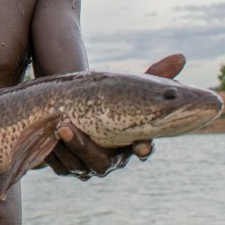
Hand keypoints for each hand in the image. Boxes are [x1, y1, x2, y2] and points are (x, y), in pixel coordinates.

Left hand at [46, 53, 186, 179]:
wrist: (75, 109)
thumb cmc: (106, 99)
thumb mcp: (126, 86)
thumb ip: (154, 74)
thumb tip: (181, 57)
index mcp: (131, 144)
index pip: (142, 149)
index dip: (142, 148)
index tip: (143, 145)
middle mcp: (111, 161)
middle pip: (100, 163)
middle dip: (83, 147)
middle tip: (67, 126)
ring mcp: (87, 167)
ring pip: (75, 165)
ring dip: (64, 148)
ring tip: (54, 126)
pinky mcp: (67, 167)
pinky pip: (58, 166)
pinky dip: (50, 154)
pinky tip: (43, 136)